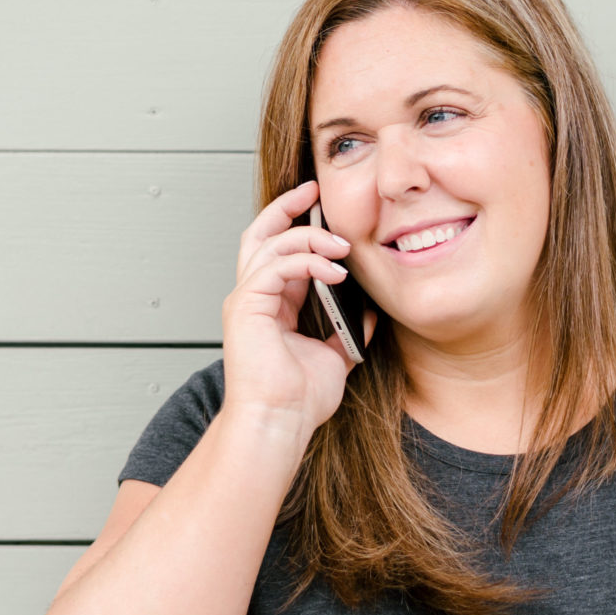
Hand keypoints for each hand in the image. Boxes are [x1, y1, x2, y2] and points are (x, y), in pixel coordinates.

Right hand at [220, 180, 379, 436]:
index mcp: (271, 305)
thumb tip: (369, 309)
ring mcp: (246, 301)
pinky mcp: (246, 307)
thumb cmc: (299, 400)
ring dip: (309, 238)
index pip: (278, 250)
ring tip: (342, 246)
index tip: (321, 204)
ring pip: (270, 244)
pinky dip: (307, 261)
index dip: (297, 223)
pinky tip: (335, 271)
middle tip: (314, 190)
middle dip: (286, 207)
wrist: (280, 424)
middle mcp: (253, 297)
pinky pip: (275, 266)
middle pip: (260, 233)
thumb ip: (347, 330)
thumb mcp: (335, 355)